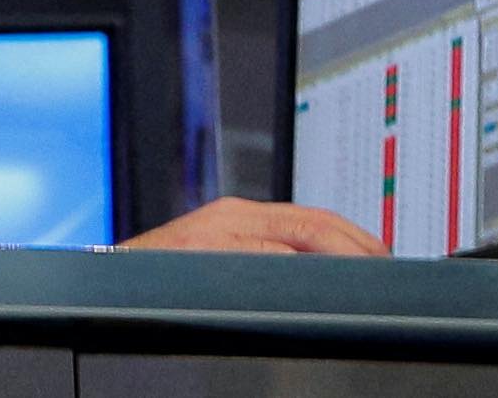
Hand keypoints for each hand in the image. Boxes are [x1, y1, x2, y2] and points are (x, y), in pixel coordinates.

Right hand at [114, 197, 383, 256]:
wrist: (107, 279)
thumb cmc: (159, 282)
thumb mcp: (215, 262)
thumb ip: (258, 259)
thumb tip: (313, 278)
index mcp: (240, 216)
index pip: (314, 217)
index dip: (356, 237)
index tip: (384, 257)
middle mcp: (233, 216)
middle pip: (315, 222)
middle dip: (360, 245)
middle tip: (390, 268)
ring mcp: (219, 231)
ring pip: (298, 233)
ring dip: (341, 254)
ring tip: (371, 273)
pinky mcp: (204, 249)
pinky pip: (264, 255)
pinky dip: (299, 265)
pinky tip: (322, 281)